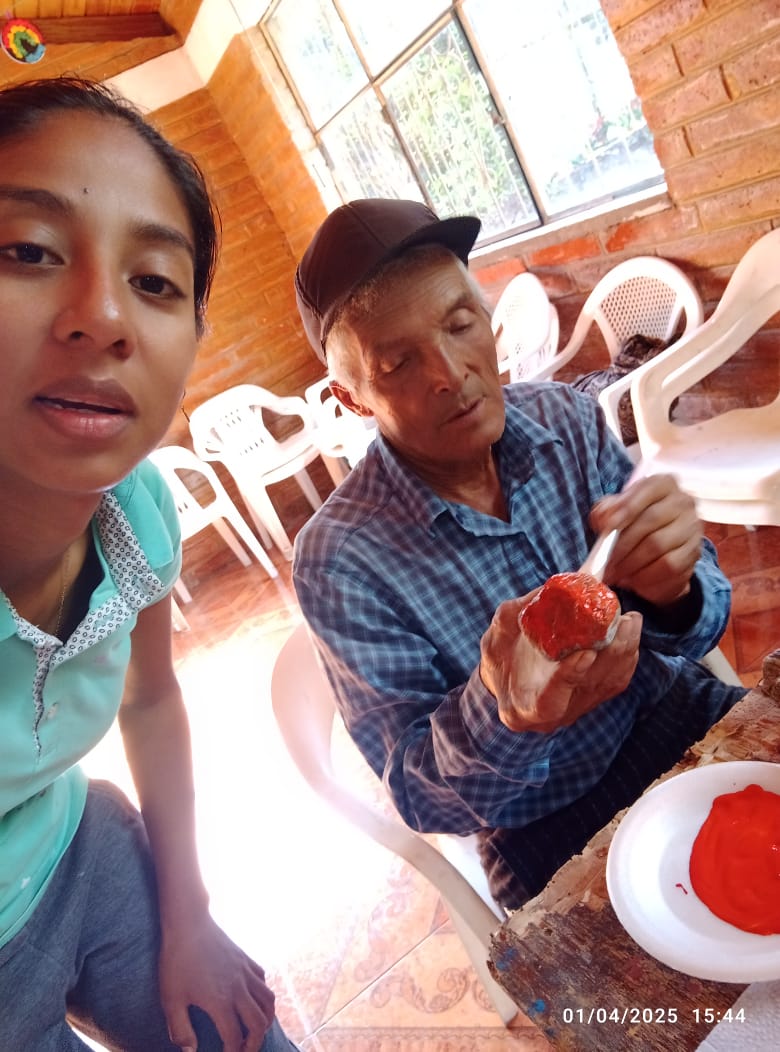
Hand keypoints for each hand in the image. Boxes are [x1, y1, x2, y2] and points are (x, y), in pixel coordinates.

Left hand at [160, 913, 274, 1051]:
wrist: (188, 923)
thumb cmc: (176, 961)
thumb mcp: (171, 999)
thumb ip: (180, 1029)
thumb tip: (190, 1051)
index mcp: (220, 1001)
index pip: (234, 1036)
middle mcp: (239, 988)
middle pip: (258, 1022)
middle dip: (254, 1043)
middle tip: (245, 1051)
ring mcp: (245, 972)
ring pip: (268, 1001)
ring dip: (266, 1019)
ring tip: (257, 1030)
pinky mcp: (245, 959)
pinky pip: (263, 981)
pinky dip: (264, 996)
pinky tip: (254, 999)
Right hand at [480, 595, 641, 732]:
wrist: (510, 684)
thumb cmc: (500, 662)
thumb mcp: (494, 641)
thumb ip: (512, 619)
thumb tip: (545, 592)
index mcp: (524, 708)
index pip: (549, 701)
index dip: (569, 677)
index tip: (586, 653)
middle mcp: (556, 715)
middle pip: (591, 687)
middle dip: (611, 655)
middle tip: (622, 621)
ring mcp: (579, 708)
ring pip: (610, 683)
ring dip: (625, 651)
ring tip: (630, 620)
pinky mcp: (595, 697)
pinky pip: (617, 679)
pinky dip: (627, 656)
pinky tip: (630, 633)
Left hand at [591, 473, 701, 606]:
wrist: (655, 553)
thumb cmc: (632, 525)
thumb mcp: (614, 512)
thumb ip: (606, 511)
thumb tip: (605, 519)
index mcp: (663, 484)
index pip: (648, 488)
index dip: (626, 506)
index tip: (607, 527)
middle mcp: (683, 501)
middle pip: (651, 520)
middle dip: (622, 543)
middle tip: (604, 561)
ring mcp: (692, 527)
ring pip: (658, 545)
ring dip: (631, 563)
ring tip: (614, 573)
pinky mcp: (694, 553)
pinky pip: (668, 566)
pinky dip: (646, 576)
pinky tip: (632, 580)